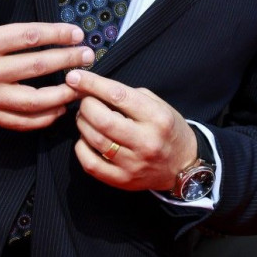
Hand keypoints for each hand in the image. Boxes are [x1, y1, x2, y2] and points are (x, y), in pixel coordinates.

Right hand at [0, 0, 93, 129]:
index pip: (30, 37)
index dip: (58, 35)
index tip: (77, 33)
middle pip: (37, 67)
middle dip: (68, 60)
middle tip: (88, 55)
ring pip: (33, 101)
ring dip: (63, 94)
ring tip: (82, 84)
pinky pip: (20, 122)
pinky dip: (44, 119)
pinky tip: (61, 108)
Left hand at [67, 69, 197, 191]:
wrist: (182, 166)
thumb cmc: (168, 130)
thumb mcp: (159, 105)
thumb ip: (130, 96)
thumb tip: (94, 88)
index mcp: (157, 117)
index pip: (118, 95)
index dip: (92, 83)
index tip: (75, 77)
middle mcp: (146, 141)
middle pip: (102, 119)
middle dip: (86, 105)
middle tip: (85, 101)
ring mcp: (134, 163)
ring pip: (94, 140)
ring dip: (82, 123)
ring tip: (85, 118)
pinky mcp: (122, 180)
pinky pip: (90, 163)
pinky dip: (81, 147)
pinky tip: (86, 139)